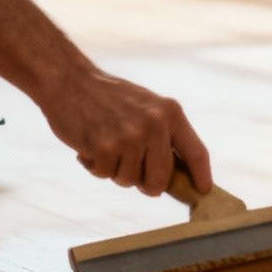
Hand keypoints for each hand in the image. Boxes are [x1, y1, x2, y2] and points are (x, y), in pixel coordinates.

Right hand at [35, 68, 212, 196]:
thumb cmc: (108, 99)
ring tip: (106, 145)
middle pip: (161, 179)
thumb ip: (163, 136)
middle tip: (133, 174)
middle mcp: (155, 124)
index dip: (201, 175)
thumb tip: (177, 177)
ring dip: (115, 170)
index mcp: (170, 113)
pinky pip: (105, 175)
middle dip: (147, 184)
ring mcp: (130, 136)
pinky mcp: (105, 146)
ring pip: (130, 181)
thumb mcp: (146, 106)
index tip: (203, 190)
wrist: (69, 80)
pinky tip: (90, 145)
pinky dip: (95, 166)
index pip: (196, 152)